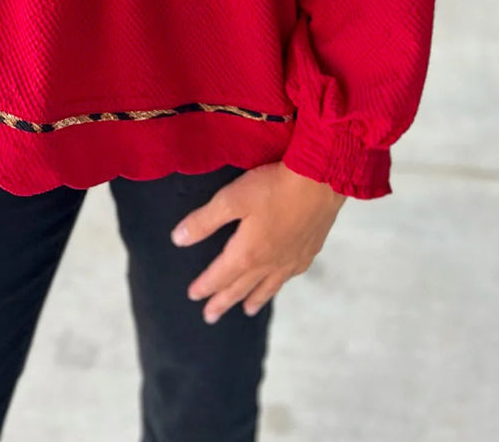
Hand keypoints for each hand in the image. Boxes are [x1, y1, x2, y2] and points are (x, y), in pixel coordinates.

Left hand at [169, 161, 346, 322]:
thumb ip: (204, 221)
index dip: (204, 286)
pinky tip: (278, 282)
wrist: (321, 182)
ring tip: (246, 311)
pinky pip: (288, 276)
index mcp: (247, 253)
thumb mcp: (232, 199)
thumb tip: (177, 240)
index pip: (219, 276)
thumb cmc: (273, 187)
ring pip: (267, 287)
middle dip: (223, 302)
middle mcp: (269, 264)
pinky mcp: (308, 251)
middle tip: (210, 317)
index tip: (192, 295)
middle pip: (241, 288)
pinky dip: (278, 285)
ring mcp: (291, 260)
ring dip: (253, 299)